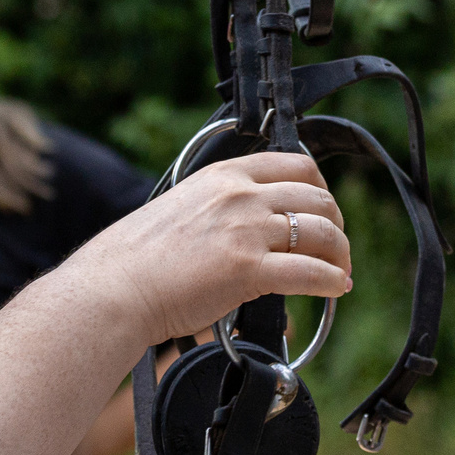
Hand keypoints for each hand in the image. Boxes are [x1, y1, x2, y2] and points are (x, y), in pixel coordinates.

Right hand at [68, 150, 348, 347]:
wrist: (114, 287)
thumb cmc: (134, 258)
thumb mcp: (180, 209)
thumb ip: (217, 211)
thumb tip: (241, 234)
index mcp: (223, 176)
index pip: (294, 164)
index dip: (319, 188)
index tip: (321, 209)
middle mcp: (240, 196)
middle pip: (317, 197)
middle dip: (335, 223)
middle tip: (334, 247)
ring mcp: (247, 230)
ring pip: (323, 232)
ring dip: (340, 254)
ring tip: (339, 272)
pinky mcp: (249, 269)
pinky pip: (312, 272)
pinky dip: (332, 282)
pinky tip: (334, 290)